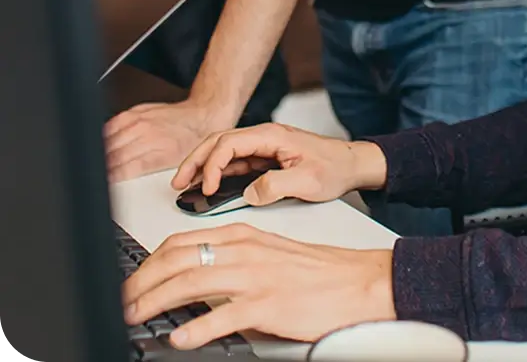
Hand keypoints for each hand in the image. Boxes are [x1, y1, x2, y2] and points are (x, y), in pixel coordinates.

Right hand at [106, 100, 225, 182]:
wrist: (203, 116)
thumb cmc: (192, 141)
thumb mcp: (174, 165)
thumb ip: (148, 173)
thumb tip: (127, 183)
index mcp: (158, 153)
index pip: (122, 170)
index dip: (108, 180)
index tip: (101, 186)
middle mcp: (148, 136)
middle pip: (112, 156)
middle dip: (101, 168)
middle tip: (95, 177)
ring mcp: (141, 121)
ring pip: (109, 140)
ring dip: (100, 153)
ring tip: (95, 163)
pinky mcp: (137, 111)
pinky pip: (112, 124)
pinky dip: (104, 136)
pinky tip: (101, 143)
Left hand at [123, 224, 394, 348]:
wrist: (357, 281)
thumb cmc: (316, 272)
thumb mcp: (268, 254)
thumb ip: (232, 260)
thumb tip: (193, 279)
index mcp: (243, 235)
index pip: (180, 242)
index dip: (147, 263)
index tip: (130, 282)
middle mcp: (245, 250)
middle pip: (177, 259)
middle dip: (141, 282)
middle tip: (122, 302)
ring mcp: (256, 276)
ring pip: (192, 281)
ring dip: (155, 301)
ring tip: (134, 317)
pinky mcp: (268, 303)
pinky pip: (223, 315)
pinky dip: (196, 327)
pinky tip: (180, 338)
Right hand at [171, 123, 387, 204]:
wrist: (353, 165)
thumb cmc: (335, 167)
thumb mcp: (307, 181)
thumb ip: (275, 186)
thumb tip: (248, 193)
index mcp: (272, 135)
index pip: (230, 143)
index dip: (212, 164)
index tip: (206, 188)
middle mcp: (265, 137)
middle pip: (219, 142)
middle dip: (196, 160)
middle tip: (177, 182)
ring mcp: (264, 147)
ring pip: (224, 152)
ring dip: (203, 166)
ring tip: (184, 185)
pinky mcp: (266, 159)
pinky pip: (235, 163)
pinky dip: (217, 173)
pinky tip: (207, 187)